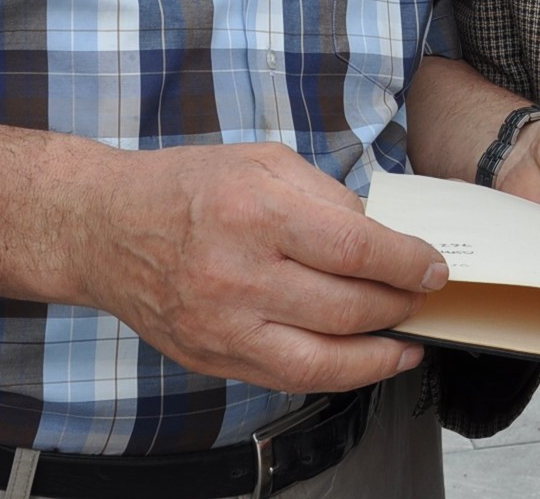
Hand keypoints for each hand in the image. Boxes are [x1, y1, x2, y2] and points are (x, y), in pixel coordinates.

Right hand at [79, 142, 444, 395]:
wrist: (105, 228)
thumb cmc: (187, 187)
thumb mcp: (263, 162)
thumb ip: (327, 196)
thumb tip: (381, 233)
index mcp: (257, 212)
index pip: (356, 249)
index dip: (407, 263)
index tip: (435, 267)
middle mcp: (240, 274)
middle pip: (348, 308)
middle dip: (401, 305)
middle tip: (425, 296)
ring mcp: (223, 324)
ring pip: (324, 360)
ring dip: (380, 355)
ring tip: (409, 341)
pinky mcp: (212, 357)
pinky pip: (288, 378)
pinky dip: (336, 374)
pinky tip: (364, 361)